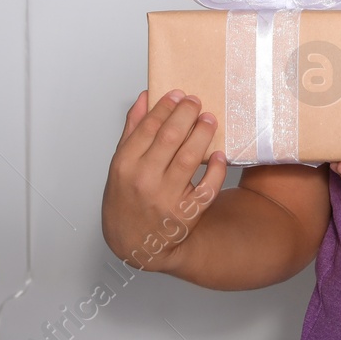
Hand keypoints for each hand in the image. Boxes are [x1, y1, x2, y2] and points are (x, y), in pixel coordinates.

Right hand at [101, 89, 228, 272]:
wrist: (136, 244)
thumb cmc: (128, 200)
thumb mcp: (121, 165)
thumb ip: (132, 130)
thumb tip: (145, 97)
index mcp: (124, 166)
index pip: (148, 127)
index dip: (165, 107)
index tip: (178, 94)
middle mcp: (144, 181)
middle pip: (170, 137)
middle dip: (186, 113)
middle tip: (196, 102)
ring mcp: (166, 199)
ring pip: (190, 158)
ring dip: (203, 134)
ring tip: (209, 119)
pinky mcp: (187, 214)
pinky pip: (208, 187)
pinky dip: (217, 169)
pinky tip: (220, 155)